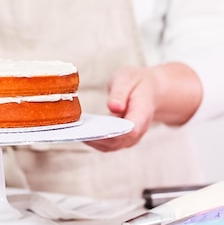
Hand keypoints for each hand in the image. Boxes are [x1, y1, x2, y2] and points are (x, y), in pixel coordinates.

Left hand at [84, 63, 201, 151]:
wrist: (149, 90)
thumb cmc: (136, 83)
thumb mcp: (127, 78)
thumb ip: (120, 92)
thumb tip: (113, 107)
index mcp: (143, 113)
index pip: (131, 130)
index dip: (114, 133)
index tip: (95, 130)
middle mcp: (138, 130)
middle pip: (118, 142)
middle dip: (97, 138)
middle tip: (77, 131)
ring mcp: (130, 137)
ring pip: (110, 146)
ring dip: (92, 141)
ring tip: (75, 132)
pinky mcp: (121, 139)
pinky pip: (107, 144)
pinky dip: (93, 140)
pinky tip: (79, 132)